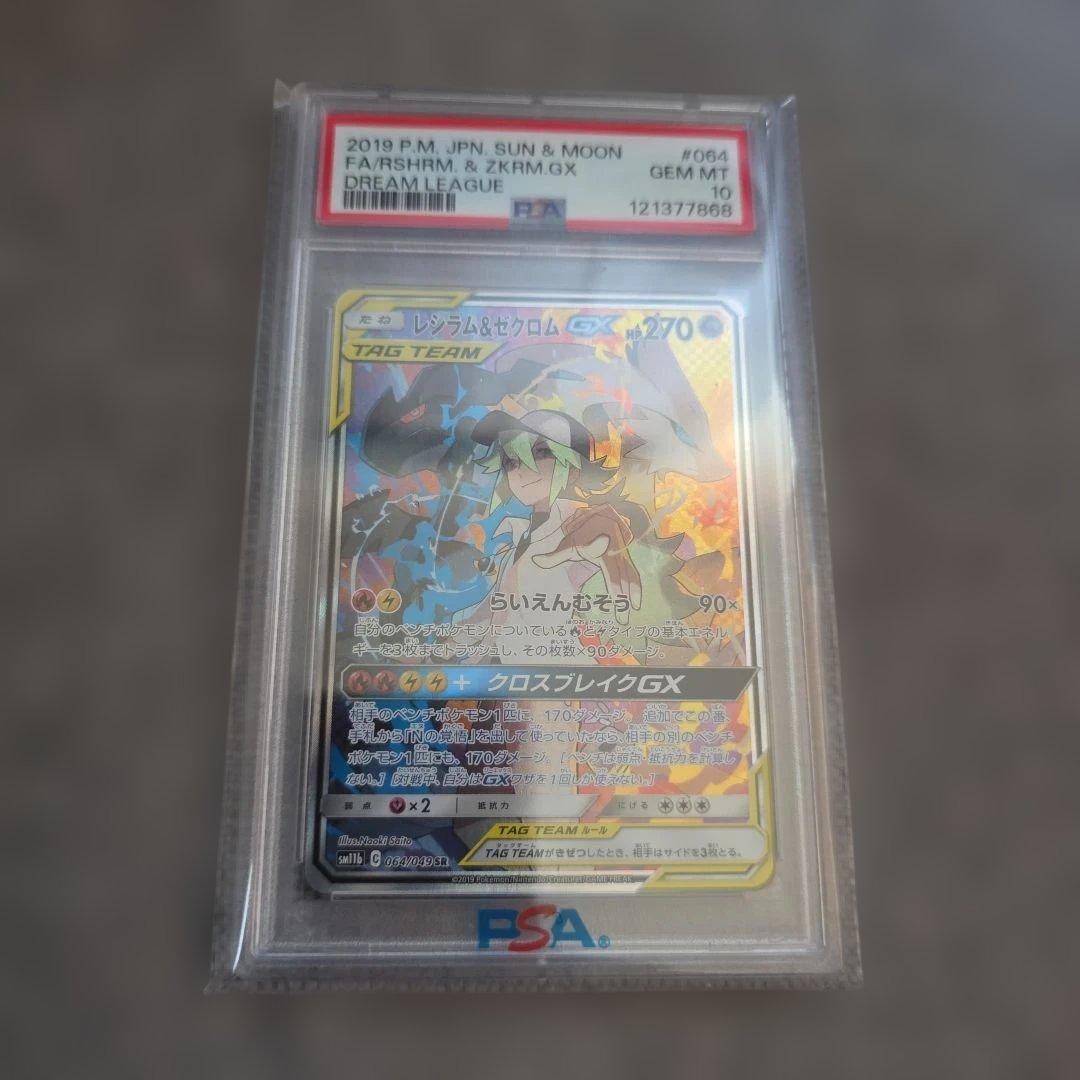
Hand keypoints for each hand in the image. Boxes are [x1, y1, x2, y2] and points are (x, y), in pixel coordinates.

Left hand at [533, 505, 642, 620]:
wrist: (600, 516)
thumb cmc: (582, 532)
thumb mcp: (568, 543)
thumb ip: (554, 556)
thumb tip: (535, 561)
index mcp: (603, 552)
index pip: (611, 574)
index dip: (616, 588)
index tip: (618, 599)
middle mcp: (616, 554)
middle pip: (623, 580)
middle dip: (624, 599)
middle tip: (623, 619)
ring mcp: (623, 556)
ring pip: (632, 576)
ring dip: (634, 594)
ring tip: (634, 610)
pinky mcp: (627, 558)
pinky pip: (633, 573)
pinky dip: (635, 587)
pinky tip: (635, 601)